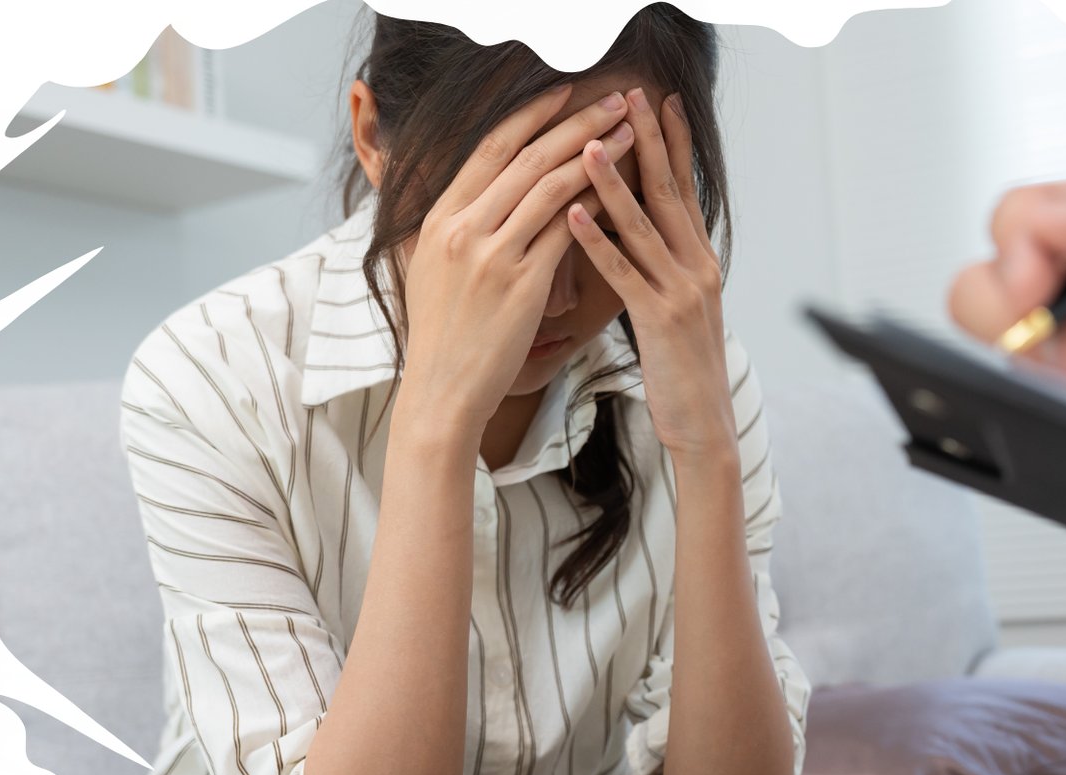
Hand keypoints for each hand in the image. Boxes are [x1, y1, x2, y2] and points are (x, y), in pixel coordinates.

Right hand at [393, 85, 636, 438]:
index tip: (565, 93)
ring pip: (551, 186)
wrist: (441, 391)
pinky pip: (566, 231)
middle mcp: (463, 227)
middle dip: (575, 122)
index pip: (491, 148)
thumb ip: (460, 227)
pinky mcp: (521, 284)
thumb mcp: (434, 268)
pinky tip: (622, 191)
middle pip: (527, 156)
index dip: (532, 115)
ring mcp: (491, 254)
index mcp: (441, 217)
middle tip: (613, 100)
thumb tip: (483, 197)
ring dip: (596, 154)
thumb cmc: (444, 336)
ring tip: (630, 134)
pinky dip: (595, 205)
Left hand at [566, 88, 735, 462]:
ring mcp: (682, 289)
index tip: (657, 101)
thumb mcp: (678, 306)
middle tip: (629, 95)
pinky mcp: (660, 319)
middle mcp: (697, 265)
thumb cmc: (682, 369)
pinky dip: (597, 240)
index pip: (682, 188)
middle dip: (647, 140)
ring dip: (613, 180)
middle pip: (668, 190)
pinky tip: (573, 214)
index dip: (671, 143)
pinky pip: (624, 271)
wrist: (704, 423)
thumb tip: (635, 230)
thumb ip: (663, 265)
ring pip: (644, 224)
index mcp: (699, 259)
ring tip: (588, 142)